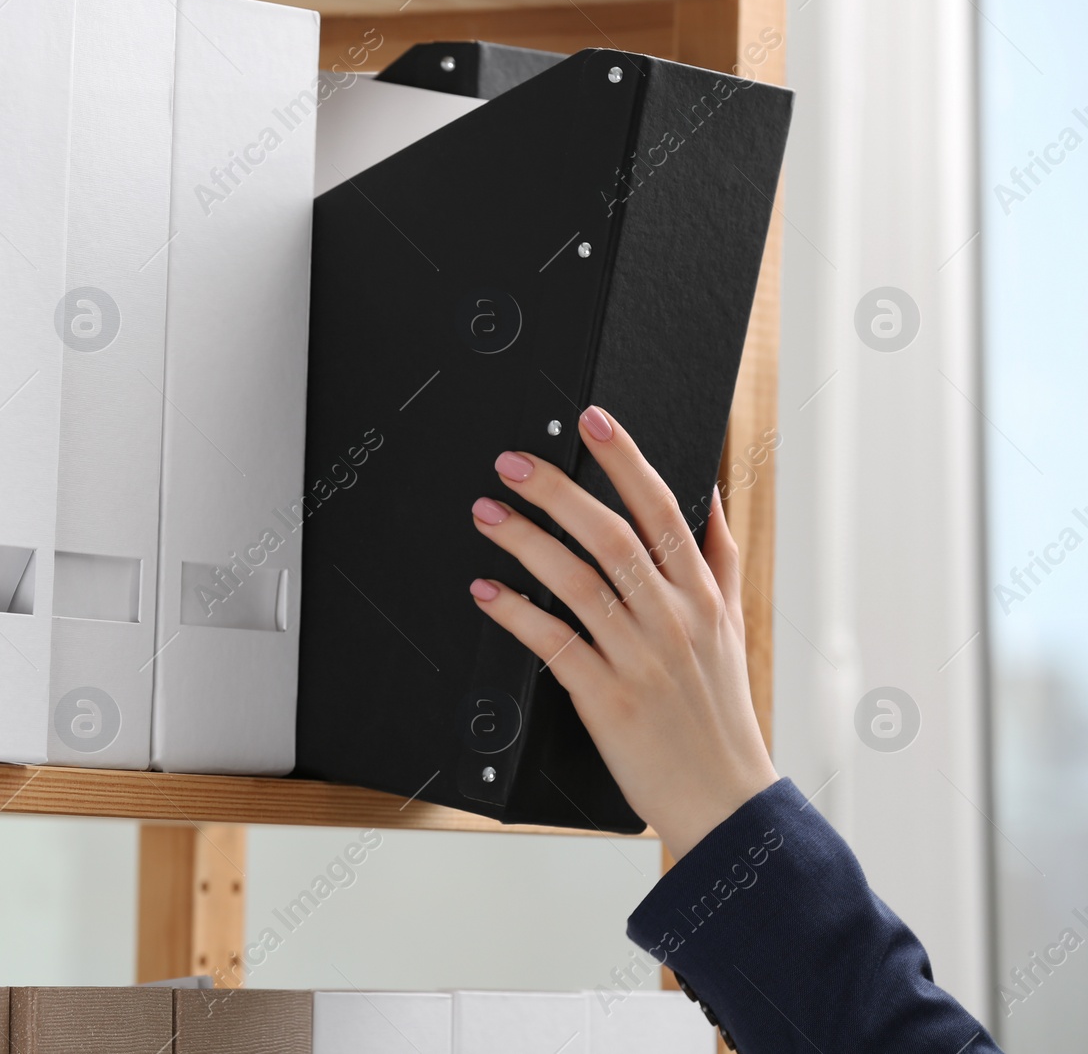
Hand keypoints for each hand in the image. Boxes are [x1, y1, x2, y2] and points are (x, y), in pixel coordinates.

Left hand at [467, 405, 776, 858]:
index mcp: (702, 595)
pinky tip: (485, 590)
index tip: (593, 420)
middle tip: (514, 461)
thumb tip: (711, 495)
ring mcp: (640, 657)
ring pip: (576, 581)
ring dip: (525, 540)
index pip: (664, 508)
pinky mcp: (607, 697)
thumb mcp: (733, 626)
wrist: (725, 799)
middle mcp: (673, 618)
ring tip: (487, 512)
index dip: (626, 459)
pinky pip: (552, 643)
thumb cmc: (720, 713)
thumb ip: (720, 558)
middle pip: (612, 535)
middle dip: (560, 490)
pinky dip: (514, 612)